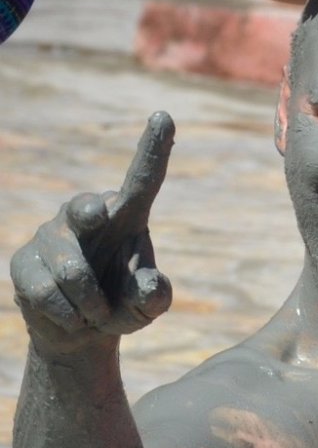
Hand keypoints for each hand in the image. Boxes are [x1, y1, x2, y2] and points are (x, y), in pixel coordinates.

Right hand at [11, 113, 174, 354]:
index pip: (143, 180)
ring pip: (73, 273)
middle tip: (98, 218)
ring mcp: (51, 235)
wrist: (82, 331)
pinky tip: (72, 316)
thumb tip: (149, 283)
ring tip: (96, 313)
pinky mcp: (23, 261)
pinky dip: (69, 317)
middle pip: (88, 209)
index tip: (164, 116)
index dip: (153, 149)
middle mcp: (86, 215)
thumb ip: (155, 296)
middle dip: (91, 215)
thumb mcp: (147, 306)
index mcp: (126, 216)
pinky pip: (47, 294)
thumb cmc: (123, 305)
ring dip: (92, 306)